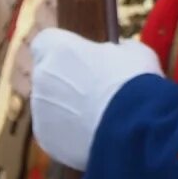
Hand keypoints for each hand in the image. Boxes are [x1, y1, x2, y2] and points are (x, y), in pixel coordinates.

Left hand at [29, 29, 161, 170]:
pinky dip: (71, 132)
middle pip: (48, 75)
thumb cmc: (136, 82)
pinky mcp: (46, 138)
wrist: (135, 127)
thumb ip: (115, 50)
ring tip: (101, 116)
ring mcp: (40, 110)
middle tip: (97, 89)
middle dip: (67, 80)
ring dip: (69, 107)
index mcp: (59, 49)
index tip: (82, 56)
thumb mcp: (134, 52)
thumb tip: (114, 54)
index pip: (46, 40)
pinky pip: (56, 131)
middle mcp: (42, 77)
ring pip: (51, 105)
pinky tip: (97, 133)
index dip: (64, 48)